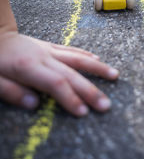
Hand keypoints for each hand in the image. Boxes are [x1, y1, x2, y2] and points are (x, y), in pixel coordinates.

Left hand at [0, 31, 118, 115]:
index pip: (55, 83)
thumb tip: (34, 105)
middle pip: (72, 74)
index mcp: (28, 67)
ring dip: (97, 68)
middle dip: (90, 90)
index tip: (84, 112)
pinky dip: (85, 55)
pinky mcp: (50, 46)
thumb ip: (12, 92)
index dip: (70, 98)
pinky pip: (71, 50)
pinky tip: (97, 60)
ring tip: (115, 75)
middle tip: (106, 104)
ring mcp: (49, 50)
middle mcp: (44, 57)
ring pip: (77, 58)